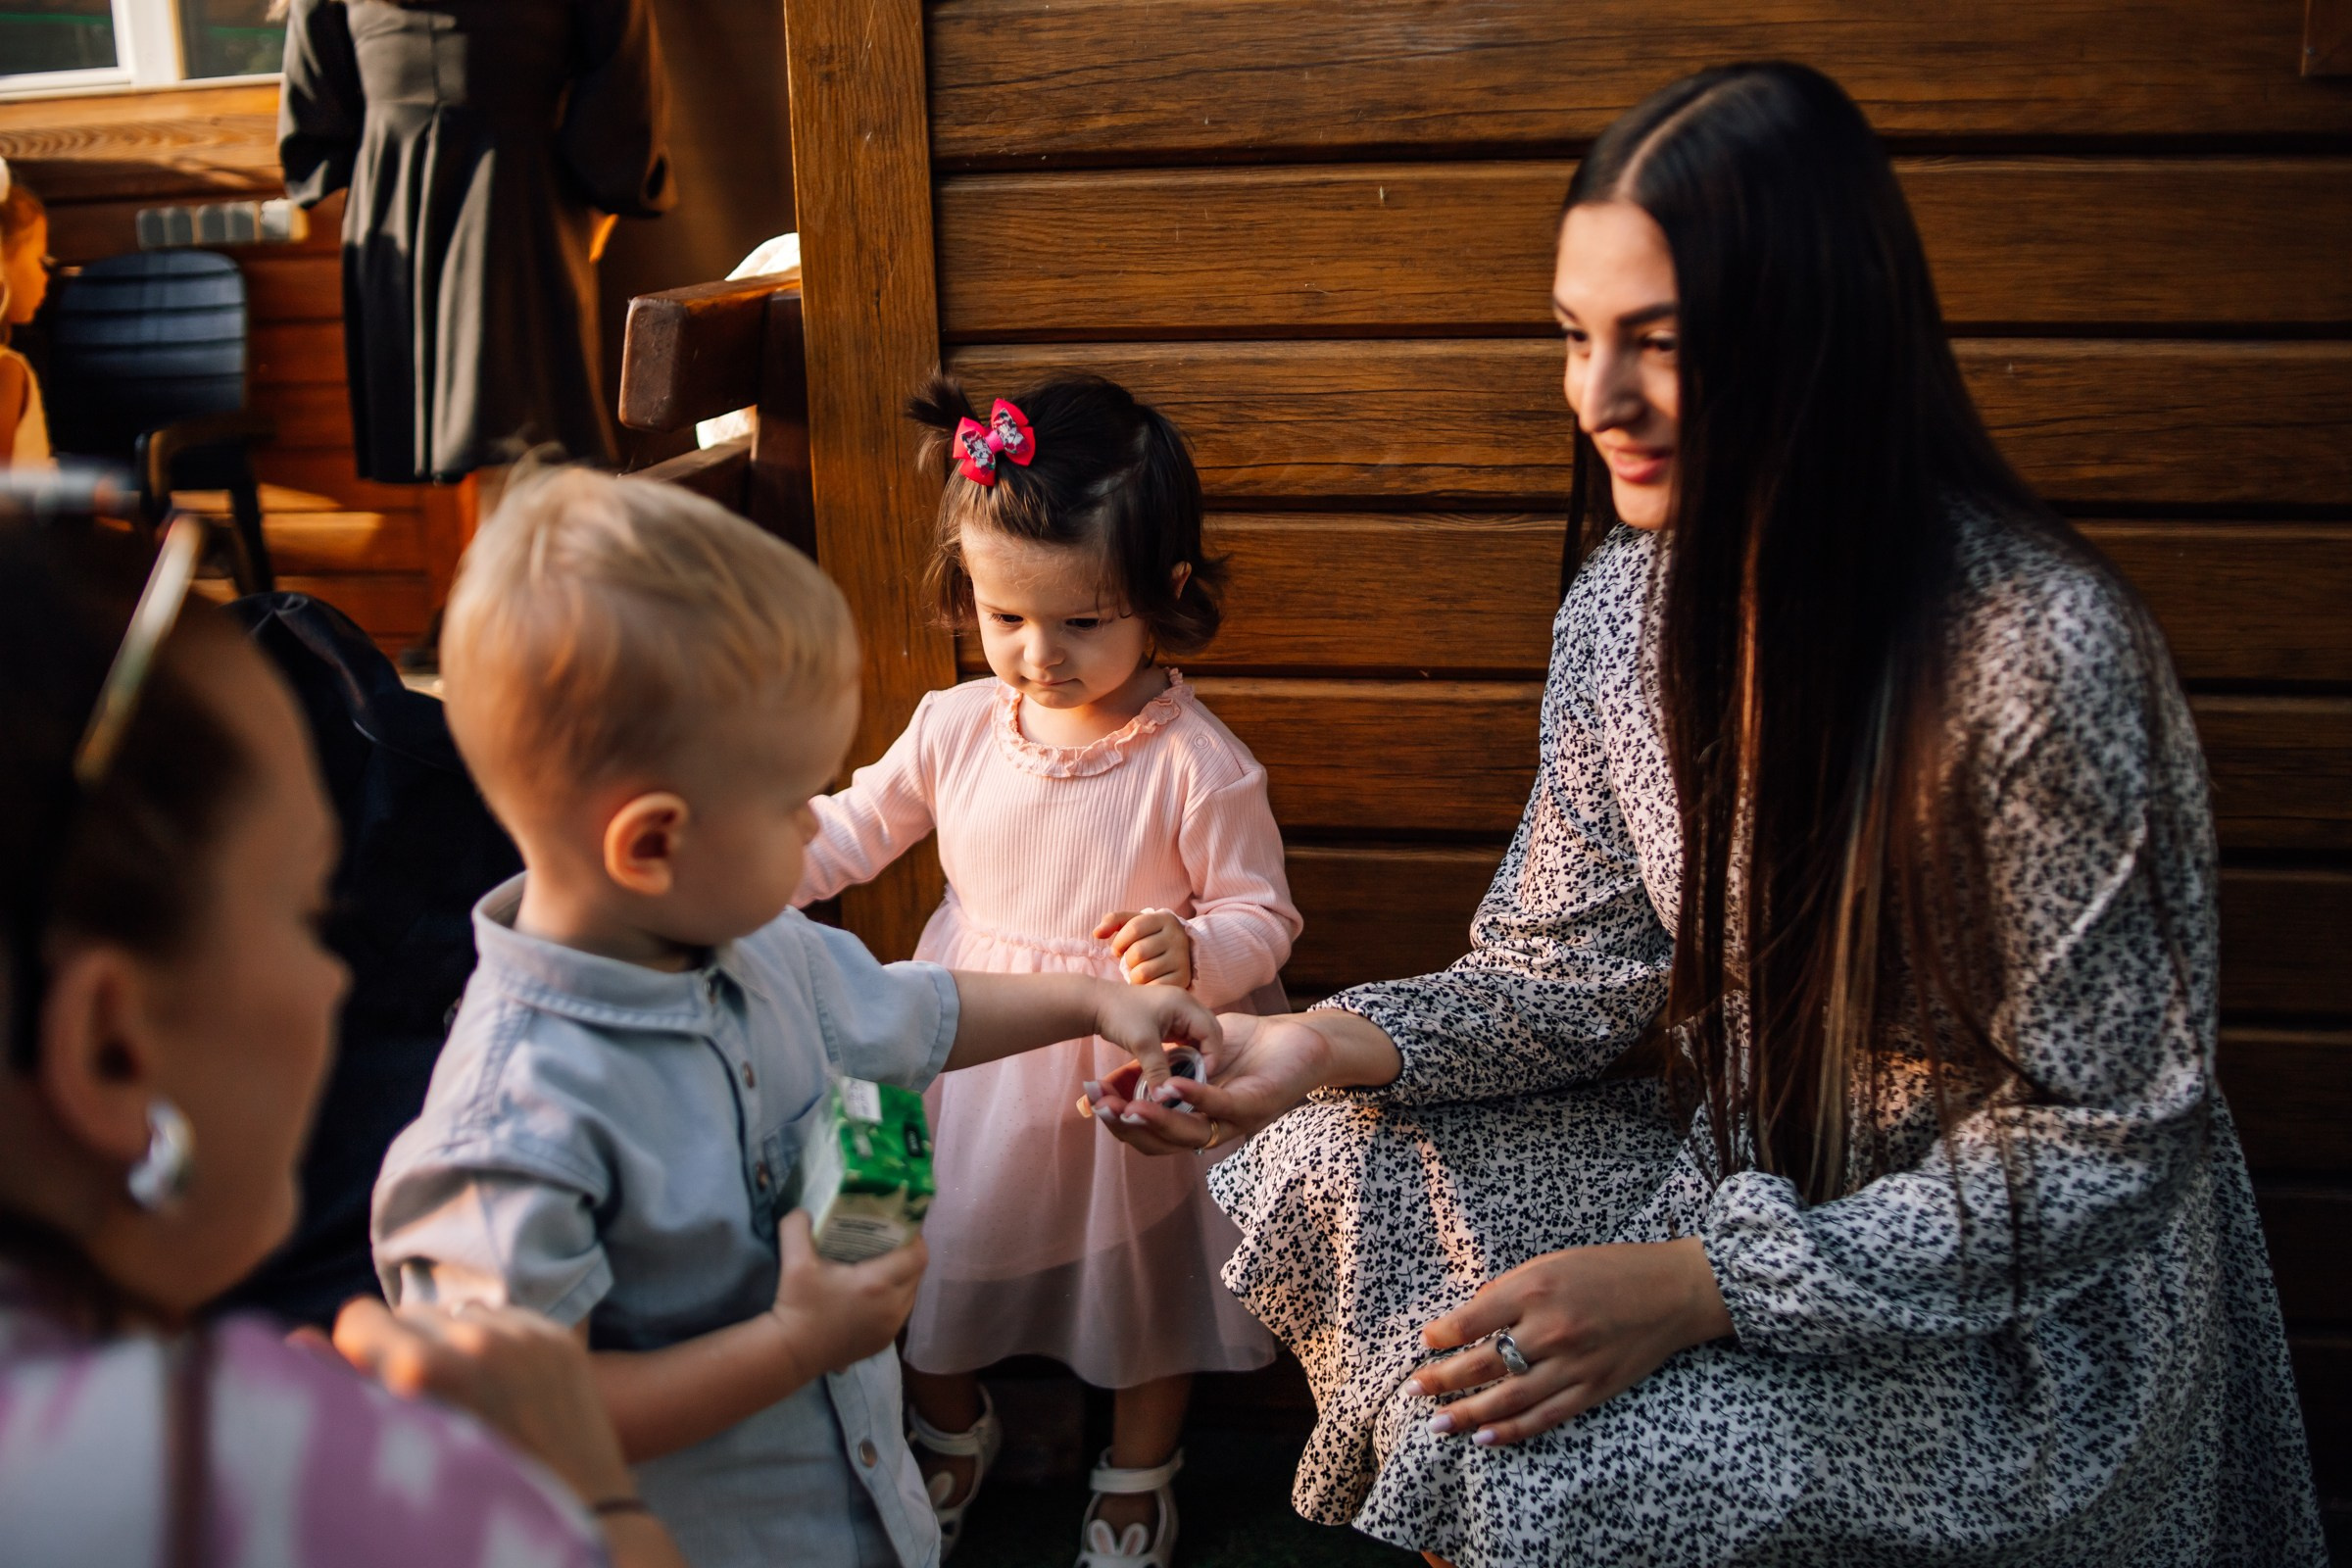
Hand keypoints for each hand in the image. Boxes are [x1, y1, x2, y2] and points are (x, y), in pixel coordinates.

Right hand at [332, 1296, 634, 1507]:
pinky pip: (506, 1319)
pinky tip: (503, 1393)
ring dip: (453, 1343)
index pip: (360, 1316)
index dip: (357, 1351)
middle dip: (406, 1348)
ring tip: (465, 1400)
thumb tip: (295, 1337)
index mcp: (422, 1371)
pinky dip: (497, 1344)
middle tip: (422, 1402)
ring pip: (459, 1314)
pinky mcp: (559, 1341)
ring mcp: (525, 1338)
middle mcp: (476, 1342)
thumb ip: (343, 1390)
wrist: (571, 1524)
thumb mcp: (393, 1450)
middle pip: (411, 1314)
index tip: (368, 1381)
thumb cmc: (461, 1506)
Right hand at [767, 1210, 927, 1375]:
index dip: (914, 1238)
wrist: (792, 1353)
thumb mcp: (794, 1261)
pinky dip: (893, 1299)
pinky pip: (900, 1313)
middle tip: (887, 1241)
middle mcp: (892, 1307)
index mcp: (877, 1284)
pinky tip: (872, 1293)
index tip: (898, 1226)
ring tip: (880, 1266)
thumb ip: (797, 1226)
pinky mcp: (883, 1342)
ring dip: (902, 1278)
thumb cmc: (797, 1305)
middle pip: (917, 1273)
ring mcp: (890, 1328)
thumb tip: (804, 1210)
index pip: (917, 1255)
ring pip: (910, 1294)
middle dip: (907, 1255)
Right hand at [1085, 1010, 1337, 1155]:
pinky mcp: (1255, 1105)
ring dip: (1156, 1120)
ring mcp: (1234, 1121)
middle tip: (1103, 1110)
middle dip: (1128, 1126)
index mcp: (1196, 1117)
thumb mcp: (1192, 1051)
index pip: (1150, 1130)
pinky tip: (1173, 1085)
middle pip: (1162, 1140)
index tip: (1092, 1105)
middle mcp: (1213, 1127)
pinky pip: (1220, 1106)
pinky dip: (1195, 1097)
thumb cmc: (1250, 1045)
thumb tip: (1112, 1083)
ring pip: (1188, 1132)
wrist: (1300, 1039)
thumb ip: (1158, 1065)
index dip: (1120, 1122)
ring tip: (1129, 1108)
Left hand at [1088, 974, 1221, 1092]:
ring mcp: (1178, 1011)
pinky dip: (1187, 1051)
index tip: (1203, 1078)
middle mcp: (1186, 1004)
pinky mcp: (1169, 1019)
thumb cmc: (1119, 1016)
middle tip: (1200, 1077)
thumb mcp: (1142, 1044)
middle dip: (1208, 1055)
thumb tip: (1166, 1099)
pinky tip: (1179, 1065)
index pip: (1212, 1032)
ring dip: (1198, 1054)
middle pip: (1210, 1032)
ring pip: (1199, 1036)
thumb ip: (1158, 1071)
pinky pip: (1187, 1036)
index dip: (1212, 1056)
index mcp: (1185, 1004)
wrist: (1094, 1004)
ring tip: (1191, 1074)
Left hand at [1093, 909, 1192, 988]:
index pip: (1134, 928)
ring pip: (1143, 973)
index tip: (1118, 949)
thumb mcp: (1133, 923)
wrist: (1176, 955)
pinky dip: (1145, 988)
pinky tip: (1148, 982)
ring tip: (1140, 971)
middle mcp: (1178, 937)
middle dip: (1127, 960)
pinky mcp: (1183, 980)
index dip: (1119, 942)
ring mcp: (1182, 960)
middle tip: (1131, 962)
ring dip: (1134, 976)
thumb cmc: (1147, 938)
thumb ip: (1112, 921)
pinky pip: (1153, 988)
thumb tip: (1097, 933)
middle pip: (1137, 952)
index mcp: (1165, 919)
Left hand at [1401, 1237, 1733, 1445]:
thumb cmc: (1608, 1270)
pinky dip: (1512, 1431)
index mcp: (1535, 1290)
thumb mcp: (1552, 1262)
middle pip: (1483, 1364)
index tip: (1424, 1343)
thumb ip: (1510, 1290)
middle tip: (1413, 1391)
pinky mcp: (1592, 1390)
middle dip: (1442, 1380)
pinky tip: (1485, 1439)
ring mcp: (1573, 1365)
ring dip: (1467, 1415)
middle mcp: (1550, 1330)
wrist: (1671, 1292)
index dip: (1441, 1336)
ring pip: (1508, 1399)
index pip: (1472, 1321)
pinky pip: (1544, 1417)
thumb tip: (1470, 1315)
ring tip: (1436, 1424)